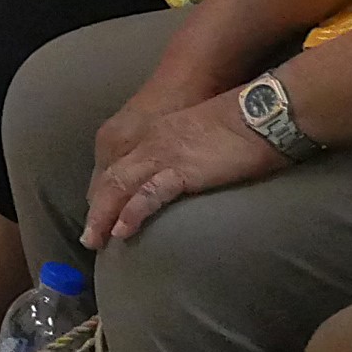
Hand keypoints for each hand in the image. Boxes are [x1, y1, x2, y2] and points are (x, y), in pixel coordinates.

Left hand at [84, 89, 287, 248]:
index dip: (105, 192)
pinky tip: (122, 231)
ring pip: (120, 186)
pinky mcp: (182, 168)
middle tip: (89, 238)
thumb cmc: (242, 124)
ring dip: (104, 216)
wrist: (261, 111)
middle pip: (111, 177)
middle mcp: (150, 141)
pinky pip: (149, 194)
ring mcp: (163, 153)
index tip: (98, 215)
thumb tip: (187, 176)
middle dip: (97, 208)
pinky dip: (132, 213)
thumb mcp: (201, 136)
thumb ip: (186, 154)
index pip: (118, 165)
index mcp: (155, 134)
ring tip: (94, 240)